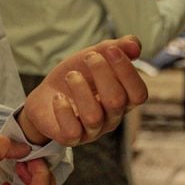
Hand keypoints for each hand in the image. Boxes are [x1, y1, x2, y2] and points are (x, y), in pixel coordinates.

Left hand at [18, 36, 147, 145]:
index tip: (111, 50)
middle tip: (88, 57)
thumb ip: (117, 48)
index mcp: (124, 101)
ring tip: (71, 76)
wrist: (46, 96)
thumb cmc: (77, 76)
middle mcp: (112, 119)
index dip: (127, 71)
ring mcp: (92, 131)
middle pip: (116, 101)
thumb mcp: (96, 56)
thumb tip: (135, 46)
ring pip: (93, 116)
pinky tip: (58, 97)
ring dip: (80, 89)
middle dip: (102, 73)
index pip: (138, 93)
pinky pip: (71, 130)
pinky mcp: (70, 138)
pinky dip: (63, 110)